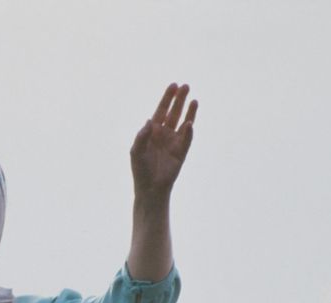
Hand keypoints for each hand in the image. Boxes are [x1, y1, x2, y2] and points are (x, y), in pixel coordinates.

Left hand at [130, 83, 197, 197]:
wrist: (150, 188)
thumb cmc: (140, 169)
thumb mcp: (136, 151)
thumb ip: (142, 136)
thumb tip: (149, 121)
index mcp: (152, 131)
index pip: (161, 110)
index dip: (167, 98)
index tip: (173, 85)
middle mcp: (165, 134)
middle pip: (174, 112)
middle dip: (179, 100)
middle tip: (186, 86)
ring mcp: (174, 142)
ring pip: (183, 122)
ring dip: (189, 112)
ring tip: (194, 99)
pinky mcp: (181, 152)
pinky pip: (186, 139)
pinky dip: (188, 132)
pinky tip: (189, 123)